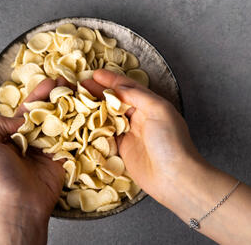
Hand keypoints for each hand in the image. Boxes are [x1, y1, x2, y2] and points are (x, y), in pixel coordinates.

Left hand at [0, 77, 70, 244]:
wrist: (20, 203)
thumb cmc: (0, 176)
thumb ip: (0, 124)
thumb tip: (23, 117)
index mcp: (15, 132)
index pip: (30, 107)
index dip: (40, 93)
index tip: (53, 80)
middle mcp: (34, 136)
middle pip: (49, 111)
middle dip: (59, 96)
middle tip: (71, 83)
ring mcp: (50, 146)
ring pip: (62, 122)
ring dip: (72, 108)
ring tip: (82, 93)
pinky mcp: (64, 156)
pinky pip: (73, 138)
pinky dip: (80, 127)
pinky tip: (87, 113)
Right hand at [83, 70, 205, 206]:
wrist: (173, 176)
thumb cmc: (170, 141)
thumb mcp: (159, 110)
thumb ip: (138, 96)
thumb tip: (118, 87)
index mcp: (150, 104)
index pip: (128, 87)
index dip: (111, 80)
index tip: (95, 74)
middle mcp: (140, 117)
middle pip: (115, 100)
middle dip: (98, 92)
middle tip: (80, 86)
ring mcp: (130, 133)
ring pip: (108, 116)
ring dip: (94, 108)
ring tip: (77, 101)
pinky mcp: (122, 150)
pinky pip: (105, 135)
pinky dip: (94, 128)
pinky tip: (82, 122)